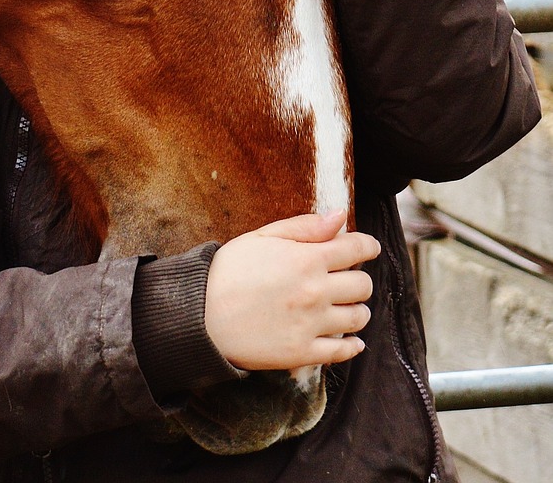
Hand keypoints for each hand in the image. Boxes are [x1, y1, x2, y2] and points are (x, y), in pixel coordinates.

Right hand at [204, 211, 380, 370]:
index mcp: (306, 259)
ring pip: (359, 317)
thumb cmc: (228, 270)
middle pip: (363, 285)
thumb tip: (340, 216)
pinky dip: (352, 345)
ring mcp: (312, 324)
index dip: (368, 245)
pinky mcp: (304, 352)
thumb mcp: (261, 237)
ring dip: (357, 309)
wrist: (201, 313)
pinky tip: (350, 339)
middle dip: (359, 278)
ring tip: (343, 306)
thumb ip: (303, 227)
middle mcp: (315, 292)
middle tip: (345, 278)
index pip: (355, 249)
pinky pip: (344, 351)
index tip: (369, 247)